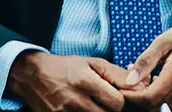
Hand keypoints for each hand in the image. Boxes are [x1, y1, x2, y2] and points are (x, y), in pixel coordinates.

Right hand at [10, 50, 138, 111]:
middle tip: (107, 103)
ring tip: (94, 106)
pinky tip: (85, 110)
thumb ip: (117, 74)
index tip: (118, 97)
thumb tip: (139, 85)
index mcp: (85, 81)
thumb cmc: (66, 68)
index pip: (117, 103)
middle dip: (112, 110)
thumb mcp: (92, 63)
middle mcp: (74, 100)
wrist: (33, 76)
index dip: (122, 101)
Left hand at [123, 18, 171, 109]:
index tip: (123, 89)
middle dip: (139, 98)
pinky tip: (158, 83)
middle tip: (133, 81)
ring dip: (149, 99)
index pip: (150, 98)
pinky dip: (160, 100)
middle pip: (154, 107)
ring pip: (162, 109)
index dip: (132, 97)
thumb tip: (129, 80)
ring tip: (147, 79)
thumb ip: (146, 61)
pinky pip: (171, 107)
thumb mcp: (164, 41)